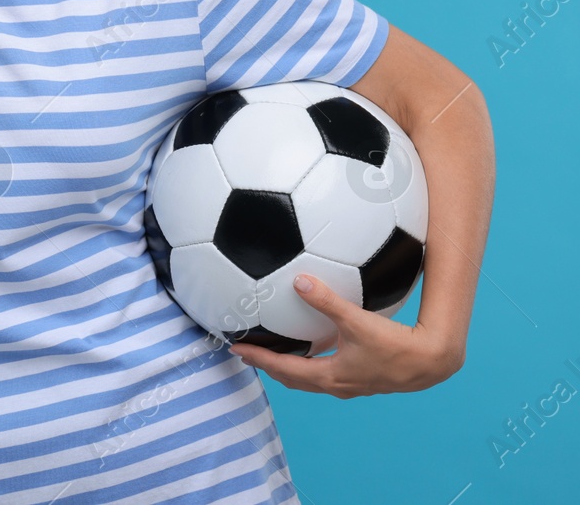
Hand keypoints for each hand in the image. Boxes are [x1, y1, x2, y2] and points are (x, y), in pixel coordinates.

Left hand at [228, 273, 464, 397]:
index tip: (235, 349)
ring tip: (274, 352)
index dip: (258, 357)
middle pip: (292, 378)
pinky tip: (315, 346)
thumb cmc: (395, 345)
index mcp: (329, 376)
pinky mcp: (363, 378)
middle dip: (269, 365)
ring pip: (310, 380)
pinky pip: (326, 373)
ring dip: (289, 368)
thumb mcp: (357, 321)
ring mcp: (351, 384)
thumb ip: (327, 301)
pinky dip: (310, 364)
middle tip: (248, 352)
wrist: (431, 363)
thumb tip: (299, 280)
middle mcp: (336, 385)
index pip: (283, 368)